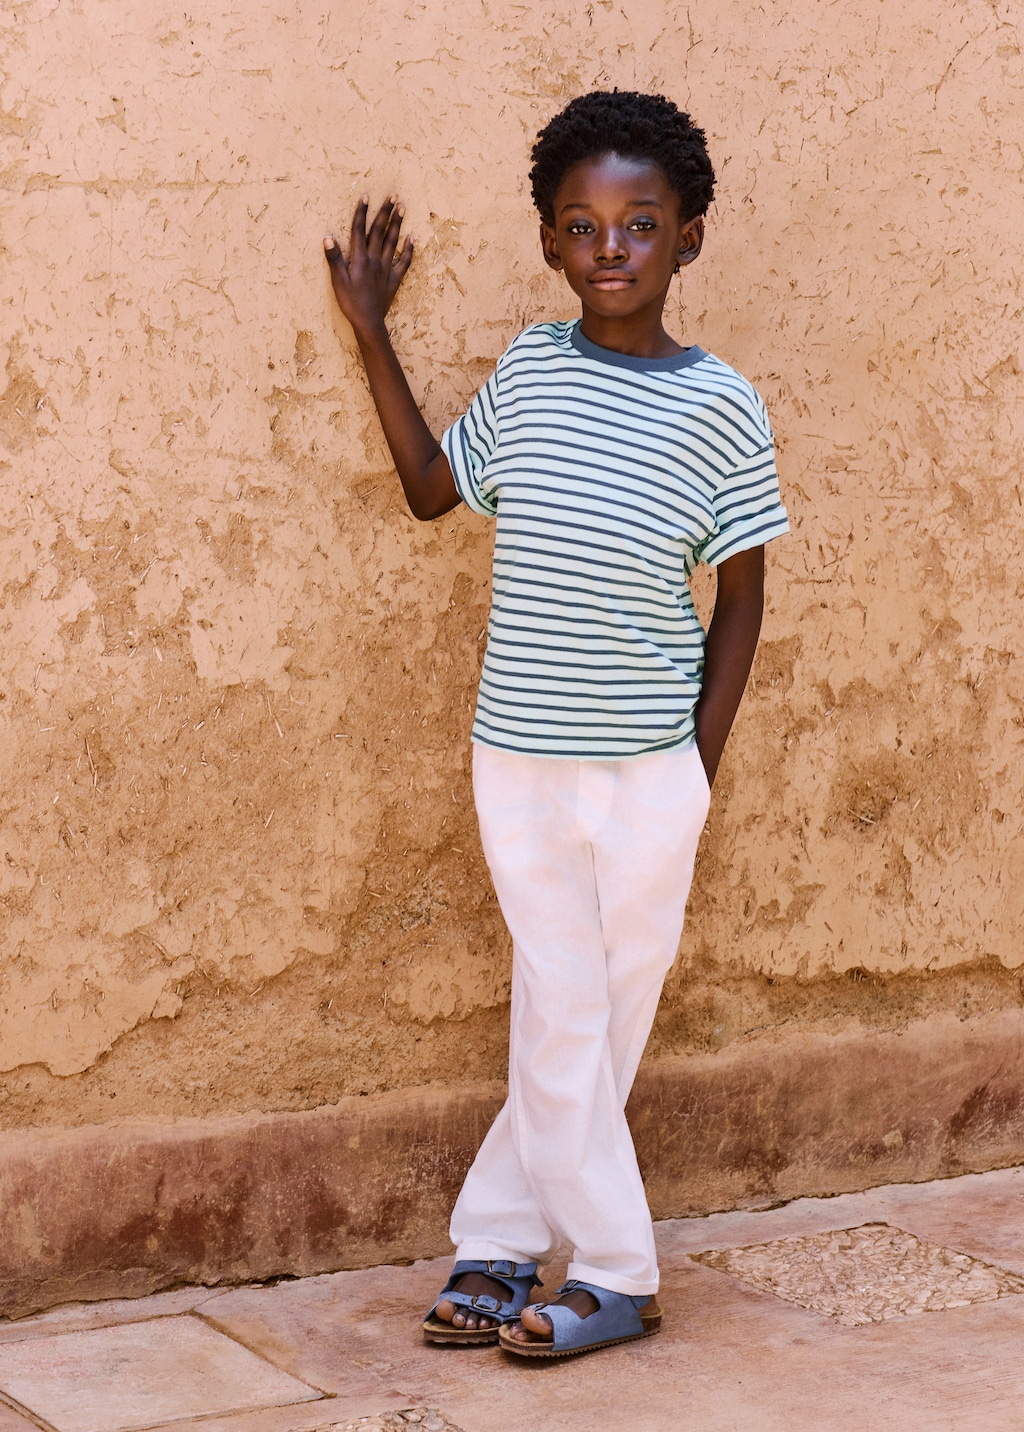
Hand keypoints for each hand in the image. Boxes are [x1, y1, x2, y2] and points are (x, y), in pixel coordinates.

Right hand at [324, 195, 412, 336]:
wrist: (369, 323)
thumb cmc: (351, 303)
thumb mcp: (338, 282)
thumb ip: (334, 259)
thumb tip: (328, 238)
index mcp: (360, 259)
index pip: (360, 230)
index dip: (362, 213)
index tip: (366, 196)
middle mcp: (375, 260)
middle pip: (380, 231)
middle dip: (385, 212)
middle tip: (393, 195)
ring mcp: (386, 269)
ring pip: (393, 242)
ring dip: (397, 224)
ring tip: (402, 208)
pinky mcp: (394, 280)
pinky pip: (404, 262)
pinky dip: (409, 250)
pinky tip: (412, 238)